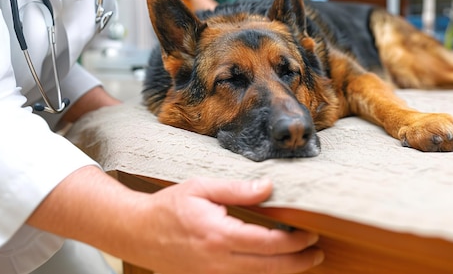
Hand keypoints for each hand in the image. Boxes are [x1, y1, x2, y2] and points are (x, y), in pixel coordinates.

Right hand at [132, 177, 323, 273]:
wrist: (136, 232)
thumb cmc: (168, 207)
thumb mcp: (202, 188)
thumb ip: (238, 189)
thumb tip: (268, 187)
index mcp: (219, 235)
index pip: (268, 243)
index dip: (294, 242)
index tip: (310, 234)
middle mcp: (218, 262)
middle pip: (269, 268)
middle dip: (298, 262)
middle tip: (317, 252)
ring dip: (283, 272)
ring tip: (303, 260)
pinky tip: (273, 267)